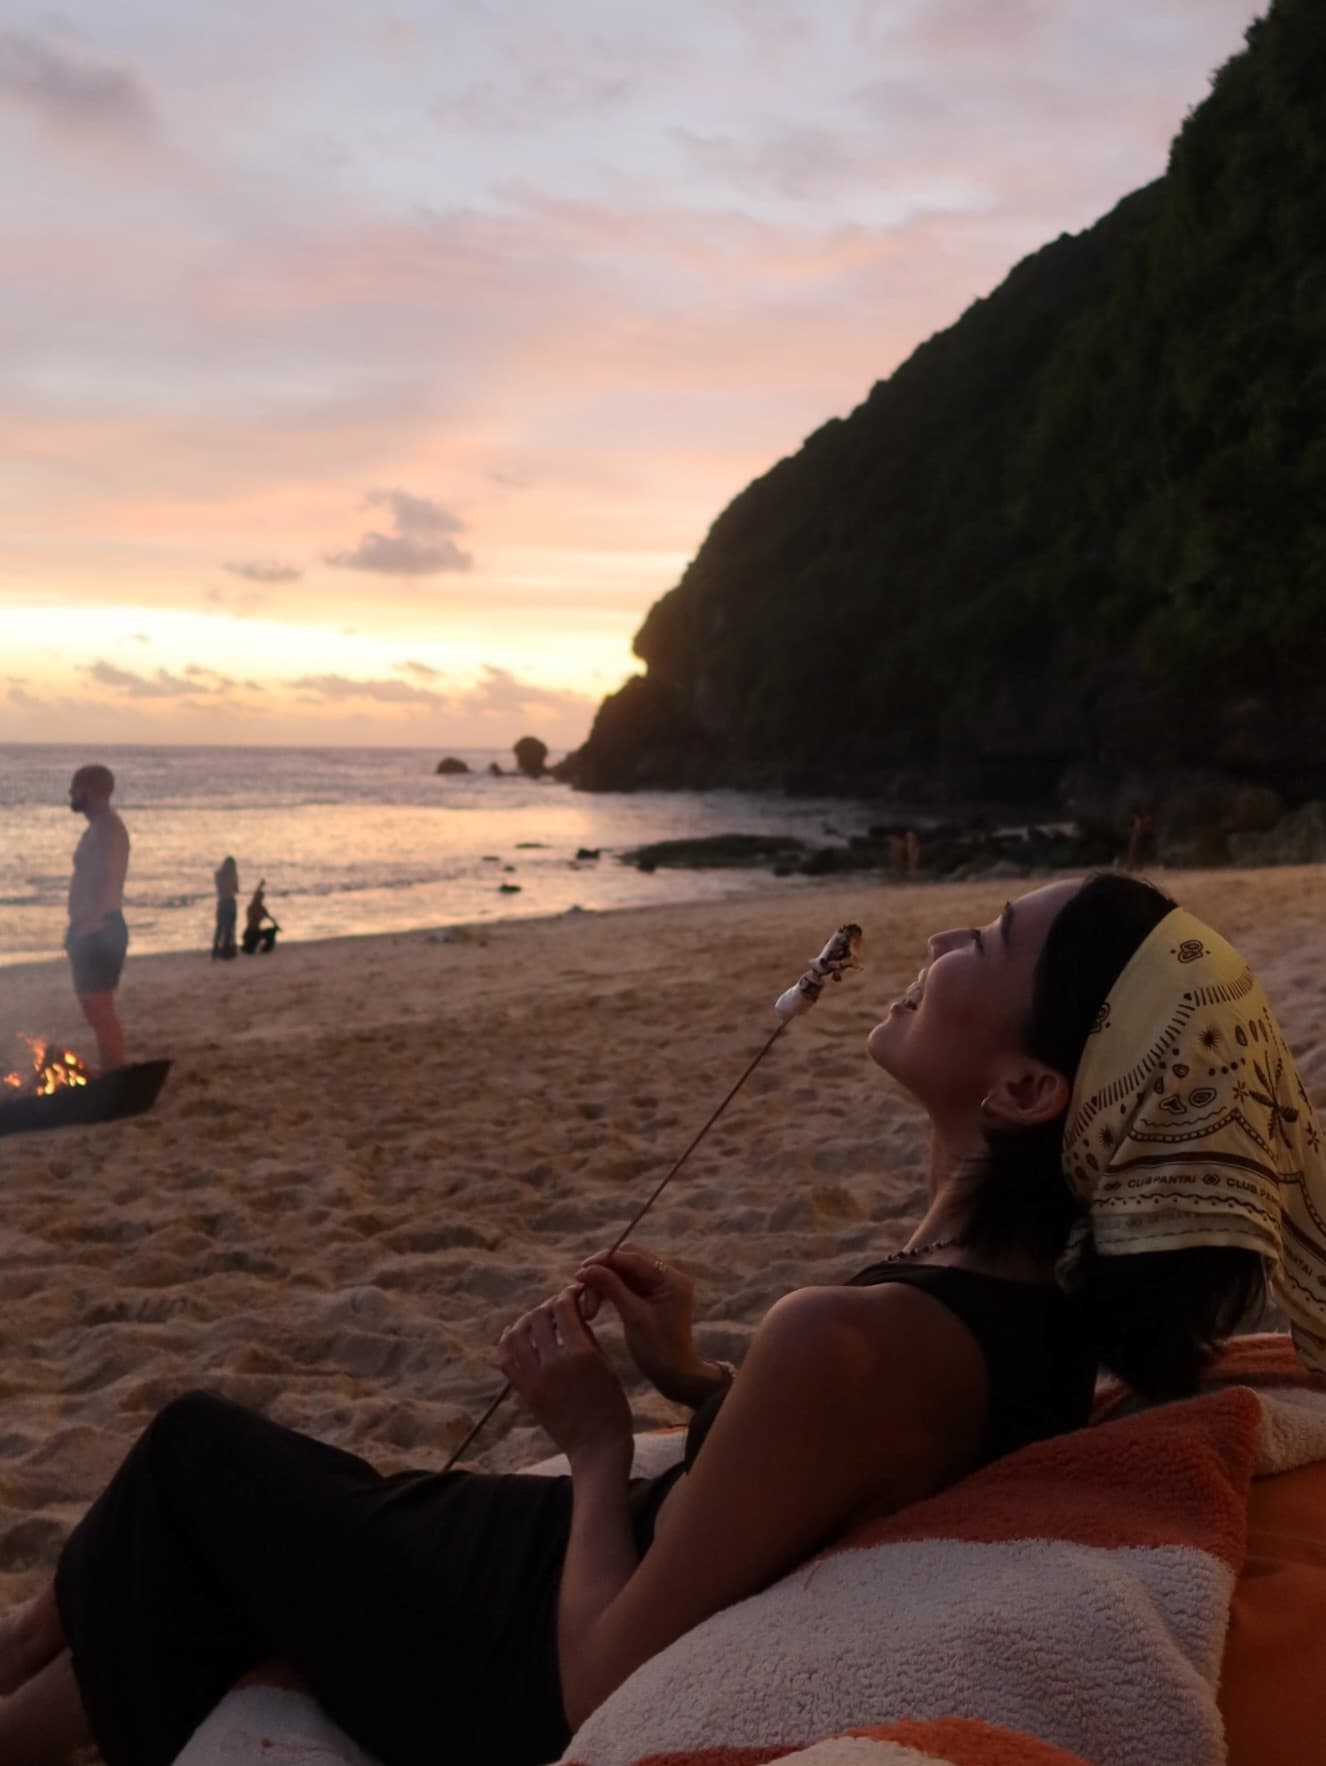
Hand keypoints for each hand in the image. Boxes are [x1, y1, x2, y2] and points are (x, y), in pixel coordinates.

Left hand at [499, 1285, 631, 1473]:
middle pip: (537, 1317)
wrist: (596, 1448)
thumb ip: (587, 1337)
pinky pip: (506, 1360)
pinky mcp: (525, 1392)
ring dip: (524, 1321)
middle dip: (547, 1306)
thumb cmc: (611, 1406)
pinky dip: (507, 1342)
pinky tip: (515, 1335)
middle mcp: (554, 1363)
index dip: (567, 1294)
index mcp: (581, 1354)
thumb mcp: (607, 1365)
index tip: (571, 1293)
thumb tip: (572, 1314)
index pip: (564, 1308)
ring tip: (535, 1321)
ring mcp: (536, 1379)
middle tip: (556, 1309)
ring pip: (516, 1334)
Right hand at [576, 1244, 723, 1407]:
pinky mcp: (650, 1296)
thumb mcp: (633, 1316)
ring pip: (623, 1273)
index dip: (606, 1260)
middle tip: (582, 1288)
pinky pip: (625, 1285)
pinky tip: (594, 1305)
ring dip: (603, 1284)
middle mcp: (667, 1277)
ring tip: (588, 1307)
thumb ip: (612, 1288)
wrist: (674, 1376)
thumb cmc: (657, 1349)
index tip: (581, 1270)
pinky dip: (609, 1291)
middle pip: (627, 1261)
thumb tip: (586, 1269)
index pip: (634, 1257)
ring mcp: (658, 1286)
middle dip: (603, 1272)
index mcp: (671, 1279)